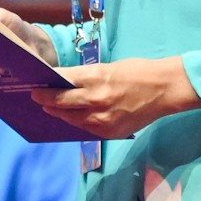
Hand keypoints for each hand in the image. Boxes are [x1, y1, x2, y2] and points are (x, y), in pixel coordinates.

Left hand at [30, 57, 200, 138]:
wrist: (165, 90)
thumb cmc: (137, 72)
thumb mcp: (107, 68)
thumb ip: (84, 77)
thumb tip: (64, 83)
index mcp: (94, 77)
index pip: (60, 82)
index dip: (45, 85)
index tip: (35, 86)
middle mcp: (95, 99)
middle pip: (60, 102)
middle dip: (46, 100)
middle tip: (36, 97)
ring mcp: (102, 119)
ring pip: (70, 118)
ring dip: (59, 113)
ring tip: (51, 108)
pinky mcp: (110, 132)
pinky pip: (85, 128)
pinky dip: (77, 122)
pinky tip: (72, 117)